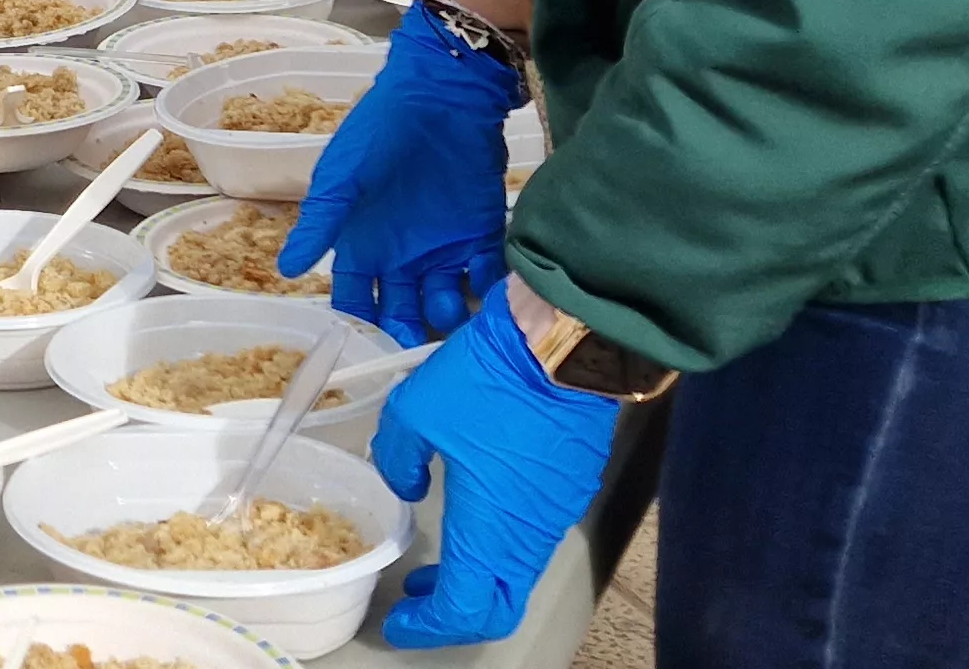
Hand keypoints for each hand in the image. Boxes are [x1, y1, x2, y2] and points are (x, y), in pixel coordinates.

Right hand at [280, 3, 525, 341]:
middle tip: (415, 339)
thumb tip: (287, 270)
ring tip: (450, 311)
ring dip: (448, 315)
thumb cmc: (378, 133)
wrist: (440, 96)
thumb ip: (321, 223)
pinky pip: (486, 273)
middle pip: (401, 309)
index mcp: (362, 244)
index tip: (370, 342)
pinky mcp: (481, 233)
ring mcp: (443, 246)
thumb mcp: (342, 177)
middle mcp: (401, 254)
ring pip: (445, 300)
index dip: (360, 323)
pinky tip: (487, 291)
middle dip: (407, 330)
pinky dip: (489, 288)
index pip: (355, 298)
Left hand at [371, 289, 619, 648]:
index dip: (428, 626)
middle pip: (497, 604)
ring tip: (438, 560)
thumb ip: (397, 457)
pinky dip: (498, 546)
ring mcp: (555, 512)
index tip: (398, 619)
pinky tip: (474, 513)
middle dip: (453, 613)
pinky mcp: (570, 487)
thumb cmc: (487, 379)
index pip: (465, 610)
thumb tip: (406, 485)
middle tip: (417, 599)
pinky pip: (532, 536)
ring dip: (476, 576)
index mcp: (489, 530)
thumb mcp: (414, 411)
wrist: (562, 342)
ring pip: (515, 571)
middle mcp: (527, 535)